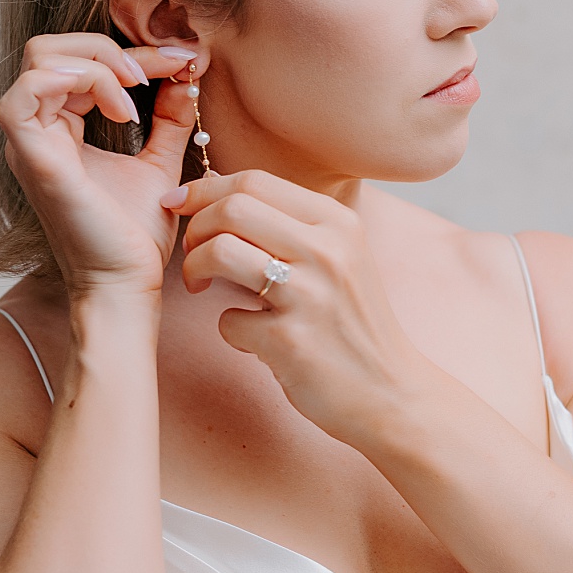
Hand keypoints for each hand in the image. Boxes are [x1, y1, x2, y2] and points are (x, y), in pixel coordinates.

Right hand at [0, 34, 205, 296]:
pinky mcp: (33, 158)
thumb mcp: (160, 163)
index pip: (79, 61)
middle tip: (161, 71)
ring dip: (100, 63)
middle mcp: (36, 131)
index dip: (133, 51)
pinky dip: (79, 82)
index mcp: (58, 128)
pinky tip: (124, 113)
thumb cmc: (135, 235)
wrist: (126, 283)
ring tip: (140, 93)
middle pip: (50, 48)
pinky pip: (27, 93)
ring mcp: (28, 143)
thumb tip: (186, 75)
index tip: (187, 59)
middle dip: (111, 47)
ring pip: (40, 60)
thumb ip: (169, 119)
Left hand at [161, 170, 433, 439]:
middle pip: (233, 207)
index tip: (180, 204)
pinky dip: (230, 329)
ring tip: (202, 287)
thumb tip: (218, 194)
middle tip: (194, 252)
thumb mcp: (343, 258)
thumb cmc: (354, 324)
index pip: (255, 180)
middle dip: (196, 227)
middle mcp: (328, 251)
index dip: (204, 189)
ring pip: (220, 252)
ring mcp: (310, 295)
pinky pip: (227, 320)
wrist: (392, 391)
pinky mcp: (290, 341)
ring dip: (195, 268)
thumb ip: (294, 227)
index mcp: (339, 223)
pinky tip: (253, 339)